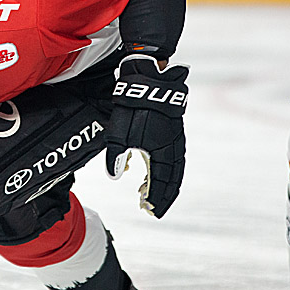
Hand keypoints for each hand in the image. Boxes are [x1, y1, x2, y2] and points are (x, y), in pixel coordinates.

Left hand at [105, 55, 187, 217]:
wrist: (147, 79)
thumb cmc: (132, 106)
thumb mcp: (118, 132)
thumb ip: (116, 155)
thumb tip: (114, 175)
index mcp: (163, 151)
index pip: (162, 182)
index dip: (156, 198)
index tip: (148, 210)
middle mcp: (174, 147)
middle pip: (172, 179)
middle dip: (161, 196)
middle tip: (150, 209)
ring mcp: (175, 139)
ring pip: (174, 169)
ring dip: (163, 184)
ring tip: (146, 194)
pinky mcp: (172, 131)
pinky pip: (172, 157)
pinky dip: (163, 169)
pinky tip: (149, 172)